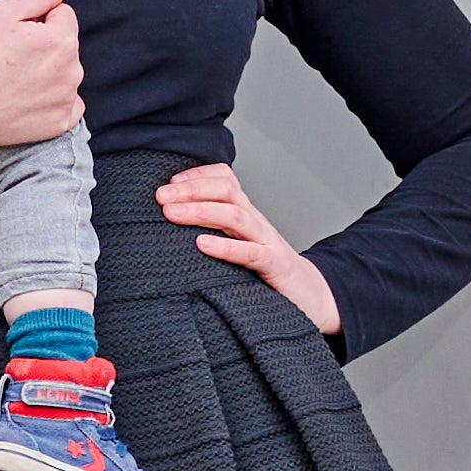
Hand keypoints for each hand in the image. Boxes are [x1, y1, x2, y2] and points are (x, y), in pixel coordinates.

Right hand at [0, 0, 84, 156]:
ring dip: (49, 71)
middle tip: (10, 58)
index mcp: (61, 39)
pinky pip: (68, 105)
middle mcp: (72, 70)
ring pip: (66, 73)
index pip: (63, 14)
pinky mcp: (59, 124)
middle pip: (66, 45)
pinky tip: (27, 99)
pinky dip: (53, 100)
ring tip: (14, 79)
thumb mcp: (2, 14)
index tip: (14, 35)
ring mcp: (66, 100)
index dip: (37, 19)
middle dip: (45, 45)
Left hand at [162, 160, 342, 338]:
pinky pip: (251, 253)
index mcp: (244, 214)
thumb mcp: (237, 243)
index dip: (195, 175)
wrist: (310, 294)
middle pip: (226, 189)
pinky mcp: (275, 267)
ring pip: (235, 215)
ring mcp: (266, 242)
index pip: (223, 179)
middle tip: (160, 196)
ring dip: (200, 211)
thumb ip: (213, 231)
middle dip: (190, 189)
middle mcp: (255, 222)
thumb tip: (170, 224)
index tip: (167, 185)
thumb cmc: (265, 271)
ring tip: (171, 213)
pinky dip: (225, 247)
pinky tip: (202, 244)